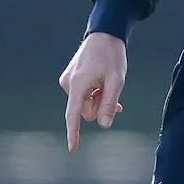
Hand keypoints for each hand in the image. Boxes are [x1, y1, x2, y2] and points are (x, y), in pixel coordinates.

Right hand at [58, 31, 126, 151]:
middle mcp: (68, 83)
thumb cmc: (112, 56)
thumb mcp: (116, 81)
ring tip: (107, 85)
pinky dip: (92, 94)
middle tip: (114, 96)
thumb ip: (109, 104)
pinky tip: (101, 85)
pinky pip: (82, 96)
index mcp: (78, 83)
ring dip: (97, 100)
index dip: (74, 133)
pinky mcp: (69, 79)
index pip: (74, 114)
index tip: (72, 148)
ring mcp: (67, 80)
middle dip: (100, 107)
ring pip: (84, 104)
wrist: (104, 34)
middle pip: (85, 111)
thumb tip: (103, 125)